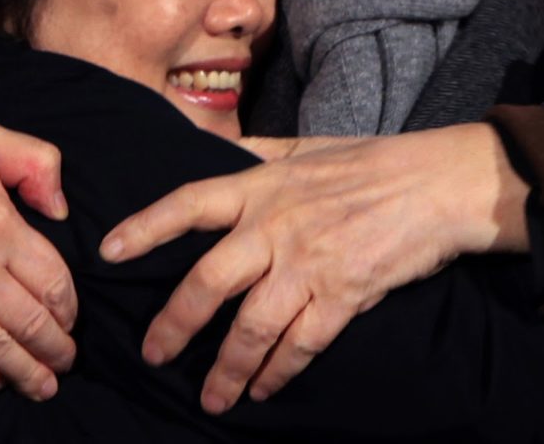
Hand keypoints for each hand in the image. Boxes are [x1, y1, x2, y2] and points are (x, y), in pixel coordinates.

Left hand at [101, 123, 526, 412]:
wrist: (434, 185)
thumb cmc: (369, 162)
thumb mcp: (306, 147)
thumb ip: (258, 152)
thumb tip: (215, 147)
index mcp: (261, 187)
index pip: (190, 203)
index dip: (146, 225)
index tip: (109, 250)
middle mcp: (275, 226)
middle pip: (208, 281)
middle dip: (174, 324)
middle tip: (152, 354)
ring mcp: (308, 263)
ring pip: (250, 327)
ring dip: (225, 368)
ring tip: (210, 397)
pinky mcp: (342, 294)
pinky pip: (299, 344)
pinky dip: (277, 372)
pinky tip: (264, 389)